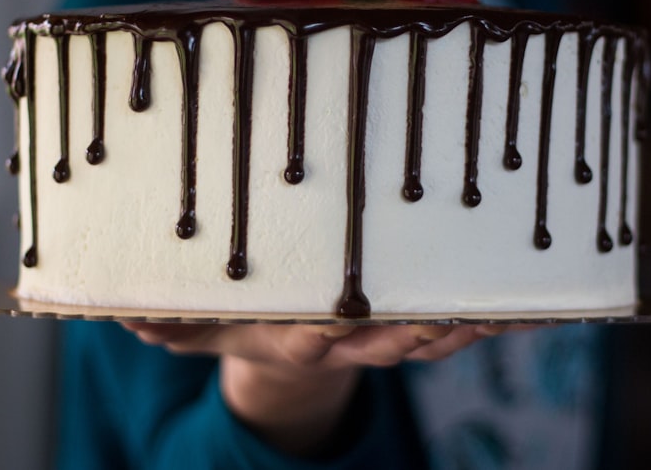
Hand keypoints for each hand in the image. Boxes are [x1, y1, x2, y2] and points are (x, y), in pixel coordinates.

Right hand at [121, 322, 528, 455]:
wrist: (289, 349)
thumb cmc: (244, 327)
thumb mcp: (200, 329)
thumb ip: (169, 323)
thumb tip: (126, 319)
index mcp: (299, 337)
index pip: (318, 334)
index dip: (336, 328)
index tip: (349, 317)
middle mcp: (348, 340)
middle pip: (388, 339)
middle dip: (419, 331)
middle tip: (450, 314)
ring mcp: (383, 334)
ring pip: (431, 334)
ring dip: (467, 325)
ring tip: (507, 306)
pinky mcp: (408, 322)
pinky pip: (454, 322)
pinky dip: (487, 315)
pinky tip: (525, 302)